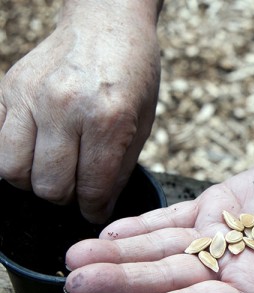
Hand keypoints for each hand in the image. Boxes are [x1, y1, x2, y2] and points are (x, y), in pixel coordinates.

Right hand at [0, 1, 160, 222]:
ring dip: (34, 182)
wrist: (106, 23)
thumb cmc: (132, 73)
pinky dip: (14, 158)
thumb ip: (120, 167)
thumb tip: (102, 206)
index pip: (91, 188)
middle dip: (66, 198)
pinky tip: (37, 152)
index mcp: (108, 118)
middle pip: (49, 186)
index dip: (94, 209)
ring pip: (14, 171)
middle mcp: (65, 108)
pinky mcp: (8, 89)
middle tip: (78, 189)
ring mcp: (31, 97)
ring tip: (55, 171)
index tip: (94, 211)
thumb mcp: (143, 121)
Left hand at [65, 152, 253, 292]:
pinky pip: (175, 218)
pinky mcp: (219, 206)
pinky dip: (144, 224)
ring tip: (76, 255)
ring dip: (121, 252)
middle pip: (167, 278)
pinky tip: (113, 230)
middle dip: (121, 280)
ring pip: (162, 247)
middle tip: (74, 281)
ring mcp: (221, 238)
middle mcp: (229, 271)